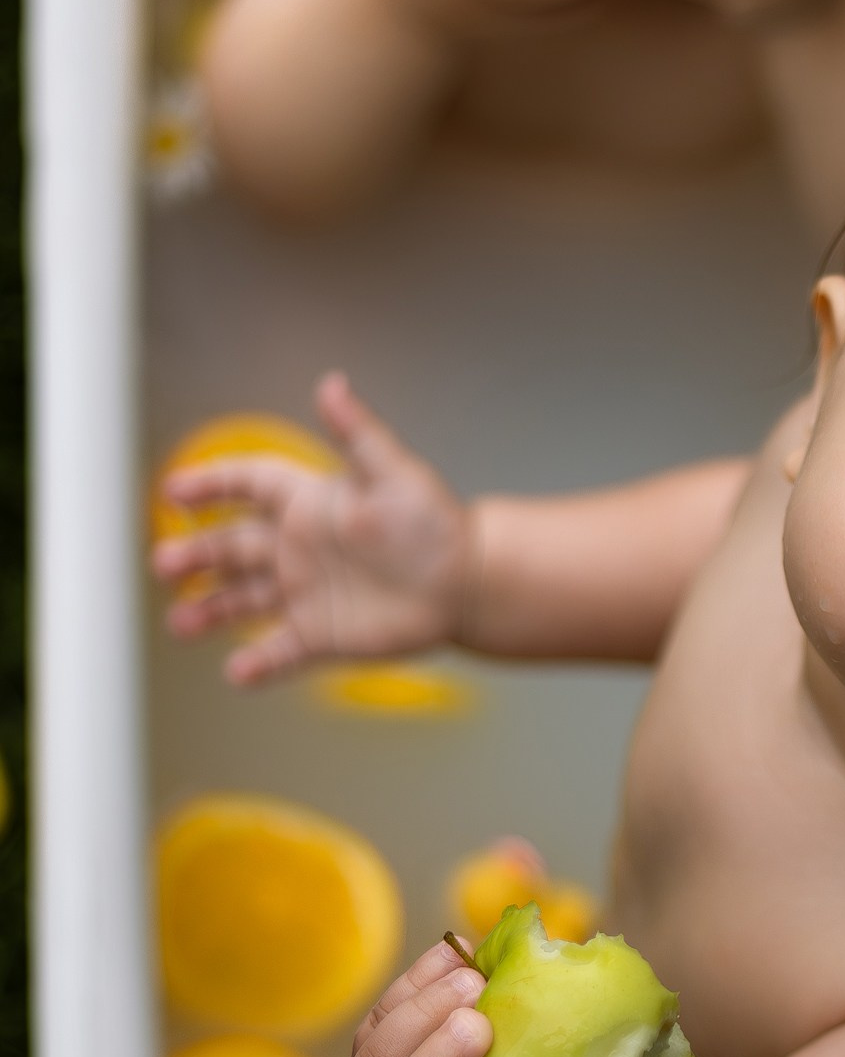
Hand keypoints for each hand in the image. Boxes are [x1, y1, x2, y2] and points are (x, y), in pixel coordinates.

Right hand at [151, 371, 470, 685]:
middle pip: (231, 547)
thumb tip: (332, 384)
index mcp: (309, 503)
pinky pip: (279, 650)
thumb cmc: (435, 523)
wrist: (467, 582)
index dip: (211, 484)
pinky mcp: (321, 634)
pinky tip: (236, 672)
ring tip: (180, 623)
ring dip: (209, 609)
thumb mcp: (395, 473)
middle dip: (196, 554)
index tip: (174, 491)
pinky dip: (257, 663)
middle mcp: (298, 547)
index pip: (247, 486)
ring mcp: (305, 592)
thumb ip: (357, 433)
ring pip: (242, 600)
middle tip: (165, 563)